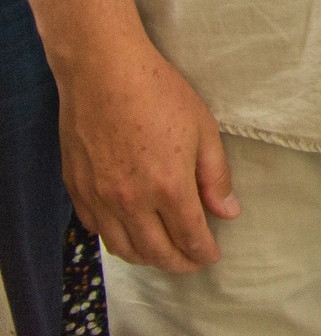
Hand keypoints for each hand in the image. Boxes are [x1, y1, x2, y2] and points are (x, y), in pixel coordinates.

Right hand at [56, 38, 239, 272]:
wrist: (104, 73)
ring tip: (162, 254)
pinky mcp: (77, 189)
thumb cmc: (160, 94)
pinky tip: (128, 233)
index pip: (189, 237)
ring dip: (145, 258)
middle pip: (155, 251)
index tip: (212, 257)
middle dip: (177, 263)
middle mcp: (131, 202)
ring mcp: (100, 198)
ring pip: (122, 247)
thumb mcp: (203, 130)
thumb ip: (215, 176)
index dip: (202, 253)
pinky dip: (116, 239)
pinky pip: (96, 229)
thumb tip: (228, 212)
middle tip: (191, 262)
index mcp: (168, 188)